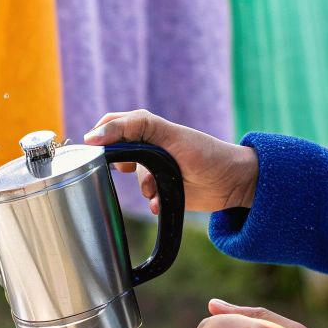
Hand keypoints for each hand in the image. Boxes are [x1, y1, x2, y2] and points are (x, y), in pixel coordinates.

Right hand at [83, 110, 257, 213]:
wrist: (235, 183)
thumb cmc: (206, 154)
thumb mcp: (169, 135)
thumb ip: (135, 127)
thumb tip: (95, 135)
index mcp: (149, 129)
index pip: (113, 125)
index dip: (100, 135)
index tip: (93, 151)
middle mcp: (149, 147)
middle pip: (117, 153)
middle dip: (122, 165)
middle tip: (129, 169)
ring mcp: (155, 169)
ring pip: (132, 179)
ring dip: (143, 186)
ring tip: (157, 189)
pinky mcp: (163, 190)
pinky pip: (146, 197)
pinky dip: (152, 200)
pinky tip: (161, 202)